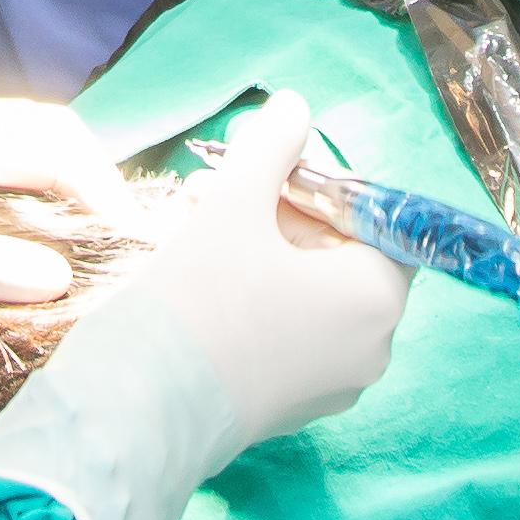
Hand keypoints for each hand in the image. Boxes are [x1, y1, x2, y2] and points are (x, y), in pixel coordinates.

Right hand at [0, 93, 407, 519]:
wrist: (140, 411)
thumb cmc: (199, 300)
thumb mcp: (235, 205)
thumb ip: (272, 148)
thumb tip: (294, 107)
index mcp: (377, 298)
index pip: (380, 225)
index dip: (330, 190)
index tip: (278, 174)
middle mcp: (372, 349)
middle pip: (345, 258)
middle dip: (289, 215)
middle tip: (232, 187)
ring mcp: (333, 387)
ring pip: (315, 296)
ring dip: (270, 252)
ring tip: (205, 221)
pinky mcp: (293, 410)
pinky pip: (294, 336)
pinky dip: (263, 300)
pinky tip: (206, 274)